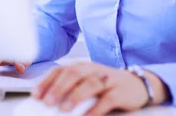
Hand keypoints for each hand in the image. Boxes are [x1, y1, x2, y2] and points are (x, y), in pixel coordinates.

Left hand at [32, 62, 168, 115]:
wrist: (139, 85)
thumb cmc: (109, 86)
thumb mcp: (89, 82)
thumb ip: (72, 88)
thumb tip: (48, 102)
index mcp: (84, 67)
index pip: (62, 70)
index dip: (48, 82)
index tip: (36, 95)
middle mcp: (95, 70)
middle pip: (75, 74)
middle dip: (59, 88)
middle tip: (47, 102)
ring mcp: (109, 80)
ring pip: (90, 84)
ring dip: (75, 96)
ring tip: (64, 109)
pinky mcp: (121, 92)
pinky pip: (107, 99)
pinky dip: (95, 108)